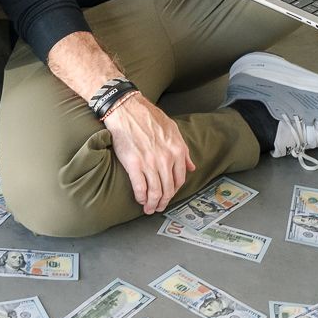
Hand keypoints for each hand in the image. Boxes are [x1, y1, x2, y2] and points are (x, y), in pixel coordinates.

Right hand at [102, 93, 194, 214]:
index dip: (174, 191)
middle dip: (164, 201)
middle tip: (159, 207)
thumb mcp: (173, 129)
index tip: (169, 195)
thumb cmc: (148, 116)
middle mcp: (166, 159)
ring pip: (155, 192)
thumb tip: (191, 167)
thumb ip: (183, 150)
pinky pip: (140, 188)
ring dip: (153, 204)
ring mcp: (150, 162)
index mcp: (177, 150)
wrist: (126, 108)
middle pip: (168, 188)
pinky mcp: (134, 164)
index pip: (179, 179)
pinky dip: (141, 197)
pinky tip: (140, 200)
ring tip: (149, 208)